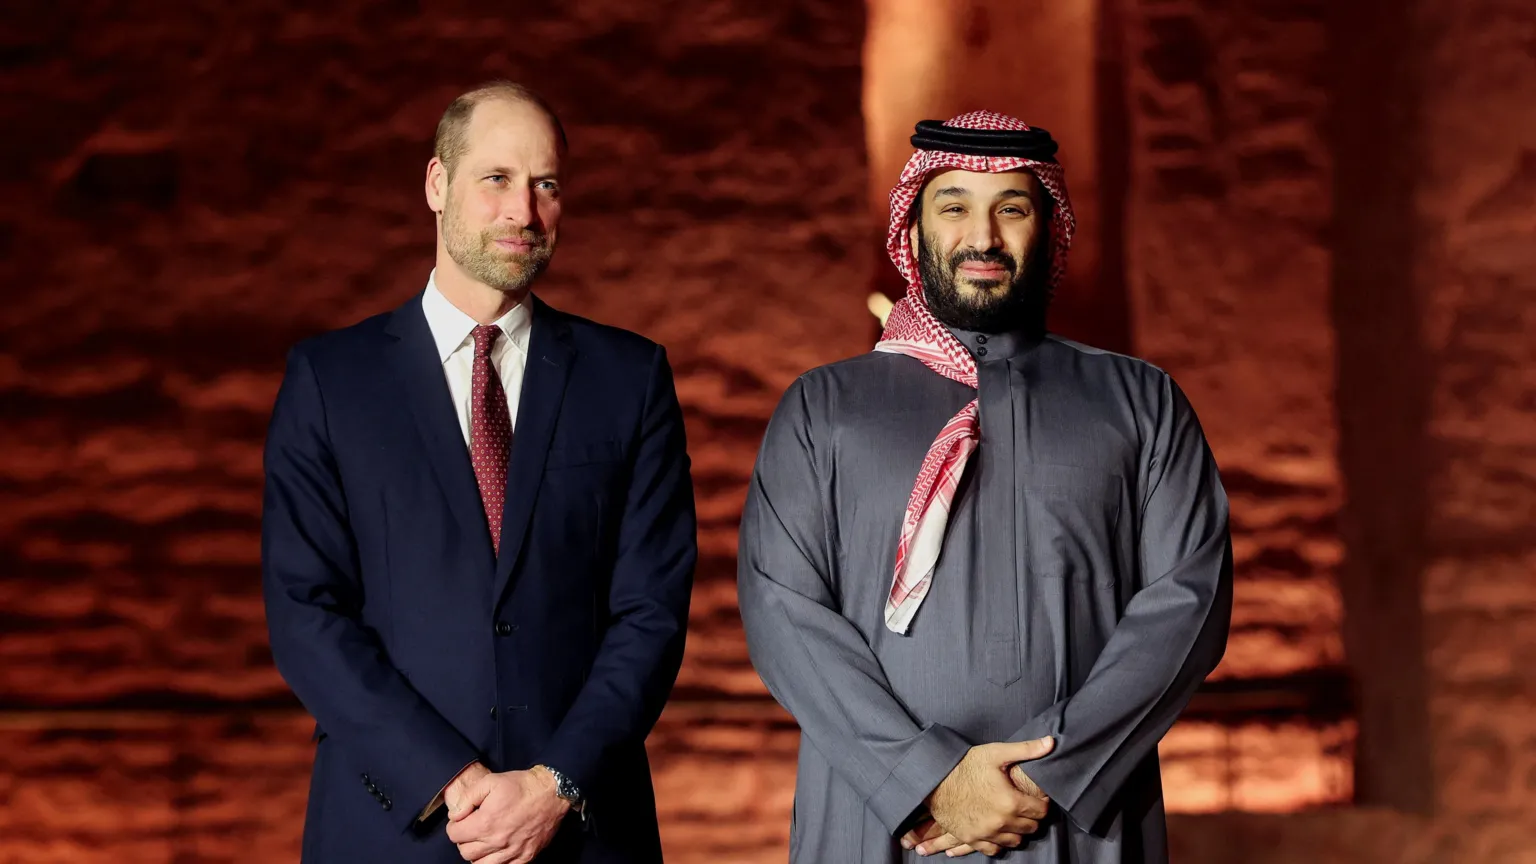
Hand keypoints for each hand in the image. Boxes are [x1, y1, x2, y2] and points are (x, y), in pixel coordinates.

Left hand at [446, 768, 569, 862]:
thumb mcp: (490, 781)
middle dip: (465, 840)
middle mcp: (497, 841)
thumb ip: (467, 798)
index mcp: (486, 823)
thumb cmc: (521, 786)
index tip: (461, 820)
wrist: (552, 792)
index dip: (454, 826)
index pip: (454, 835)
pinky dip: (496, 861)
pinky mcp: (525, 857)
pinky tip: (497, 850)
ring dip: (478, 854)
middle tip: (472, 829)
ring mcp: (512, 852)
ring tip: (484, 841)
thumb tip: (455, 815)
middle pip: (465, 852)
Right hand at [904, 737, 1053, 856]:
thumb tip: (1051, 742)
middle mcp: (1001, 822)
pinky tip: (998, 829)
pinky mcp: (972, 839)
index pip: (1041, 811)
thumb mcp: (995, 753)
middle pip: (1031, 828)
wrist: (934, 780)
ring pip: (1015, 841)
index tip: (1036, 797)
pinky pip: (995, 850)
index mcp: (1010, 802)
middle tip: (1024, 805)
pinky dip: (999, 841)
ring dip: (1017, 830)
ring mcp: (986, 833)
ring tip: (1012, 817)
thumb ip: (1026, 750)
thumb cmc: (965, 765)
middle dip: (1031, 816)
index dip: (1041, 803)